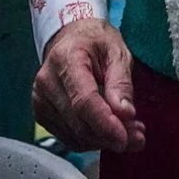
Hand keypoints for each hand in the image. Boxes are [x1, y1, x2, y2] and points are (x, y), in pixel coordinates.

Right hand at [32, 18, 145, 153]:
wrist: (72, 37)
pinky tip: (108, 132)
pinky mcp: (42, 113)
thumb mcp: (117, 51)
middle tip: (137, 136)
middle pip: (78, 122)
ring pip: (74, 135)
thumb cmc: (95, 41)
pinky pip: (68, 136)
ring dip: (103, 140)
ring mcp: (41, 99)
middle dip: (110, 135)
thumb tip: (125, 113)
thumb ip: (121, 82)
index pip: (83, 101)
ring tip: (129, 132)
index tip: (125, 137)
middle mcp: (48, 81)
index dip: (105, 124)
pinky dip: (91, 139)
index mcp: (66, 59)